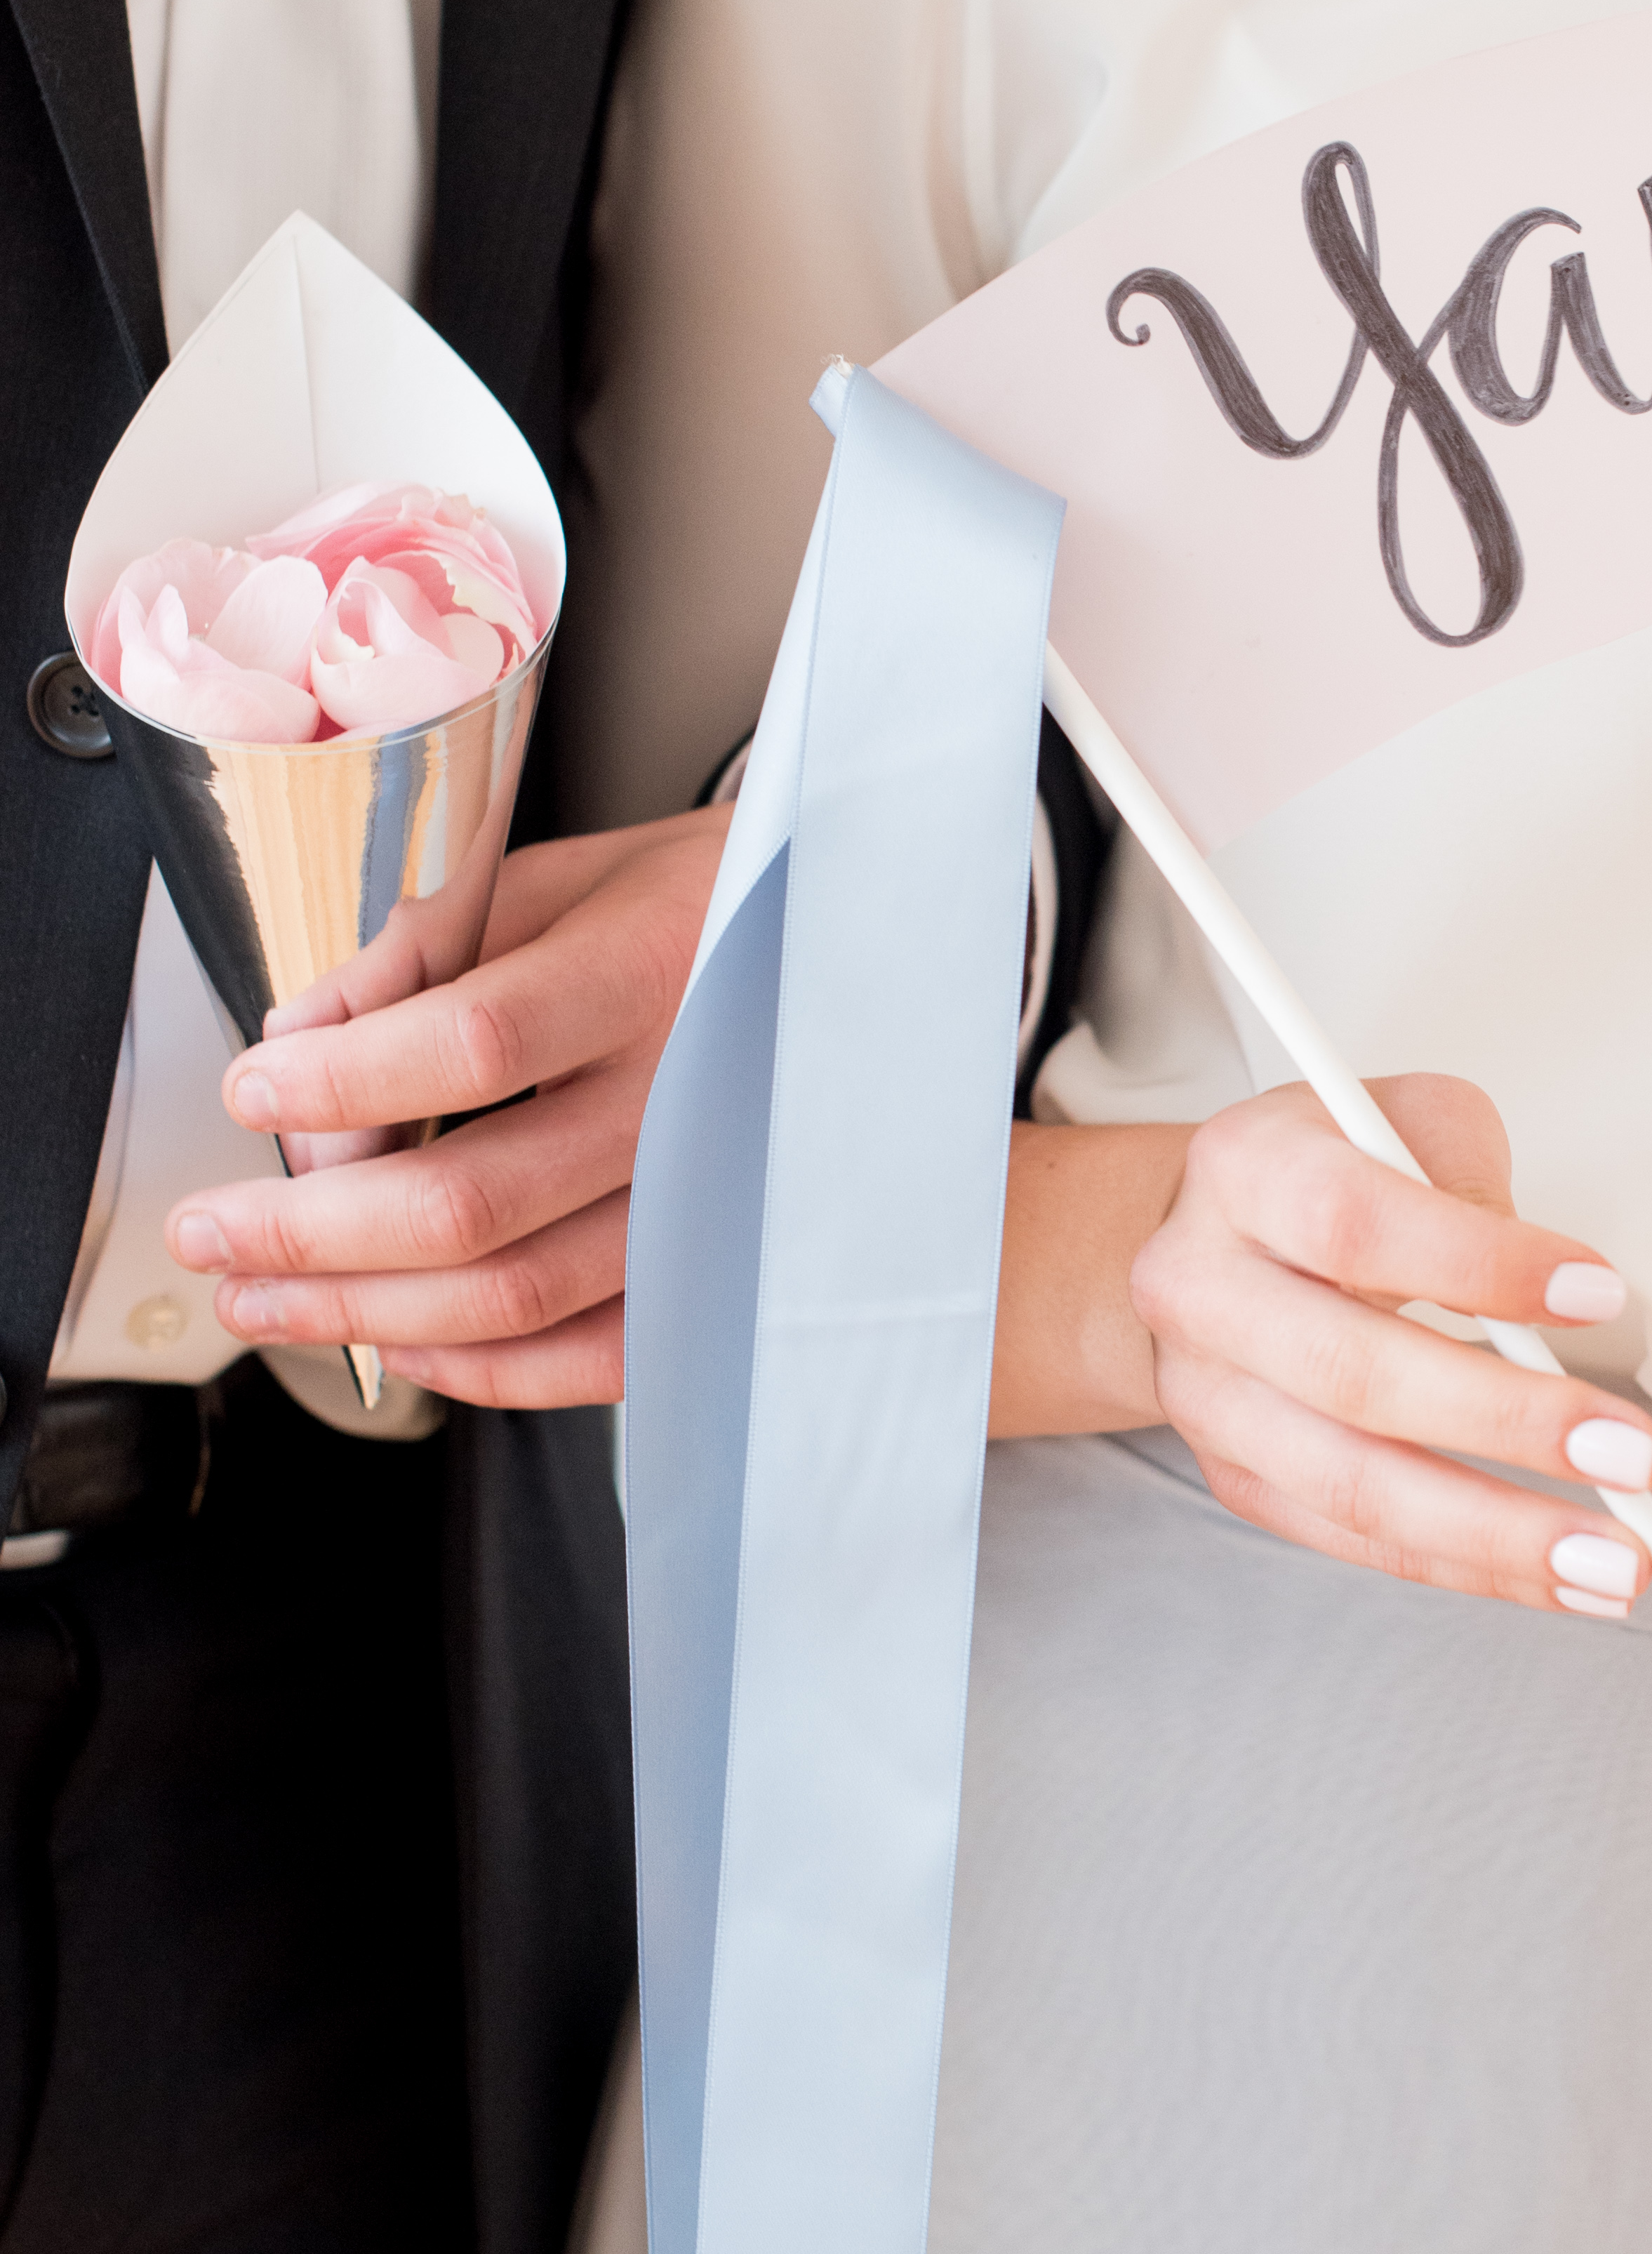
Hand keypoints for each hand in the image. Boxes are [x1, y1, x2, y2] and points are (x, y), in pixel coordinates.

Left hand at [163, 807, 730, 1406]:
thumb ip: (419, 952)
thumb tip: (298, 1040)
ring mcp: (705, 1205)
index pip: (471, 1043)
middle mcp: (686, 1101)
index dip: (343, 1082)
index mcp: (646, 974)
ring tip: (261, 1297)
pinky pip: (591, 1360)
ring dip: (361, 1312)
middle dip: (307, 1233)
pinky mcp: (712, 1276)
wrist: (838, 970)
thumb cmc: (688, 914)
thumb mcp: (555, 883)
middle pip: (470, 1201)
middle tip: (211, 1232)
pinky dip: (481, 1370)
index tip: (253, 1090)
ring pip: (514, 1297)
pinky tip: (397, 1343)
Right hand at [1093, 1073, 1651, 1613]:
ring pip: (1351, 1486)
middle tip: (1631, 1457)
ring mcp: (1210, 1398)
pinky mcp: (1238, 1478)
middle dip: (1507, 1424)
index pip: (1353, 1223)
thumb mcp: (1403, 1120)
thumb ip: (1468, 1176)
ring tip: (1612, 1562)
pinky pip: (1359, 1540)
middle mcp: (1201, 1289)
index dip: (1480, 1264)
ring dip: (1496, 1533)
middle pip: (1351, 1374)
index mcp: (1245, 1171)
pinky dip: (1469, 1566)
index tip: (1599, 1296)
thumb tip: (1559, 1294)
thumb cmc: (1331, 1172)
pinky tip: (1558, 1576)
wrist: (1214, 1238)